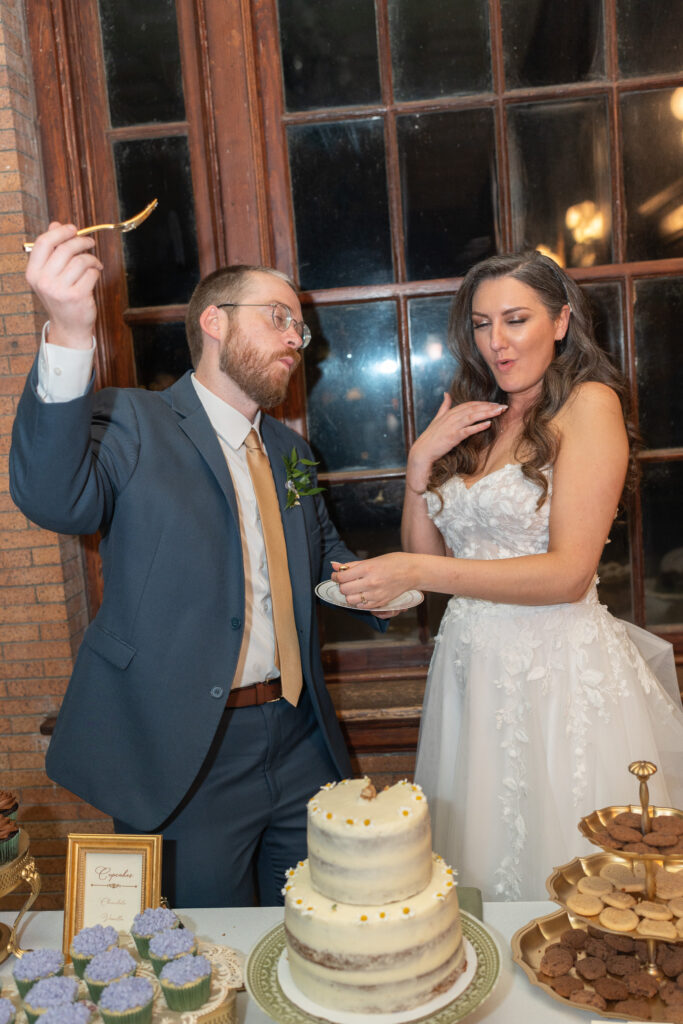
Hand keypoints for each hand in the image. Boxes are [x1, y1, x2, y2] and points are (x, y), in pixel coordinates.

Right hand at [25, 222, 102, 347]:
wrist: (69, 326)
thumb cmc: (60, 297)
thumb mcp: (49, 274)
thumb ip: (51, 250)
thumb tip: (56, 225)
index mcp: (33, 273)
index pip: (43, 243)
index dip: (60, 232)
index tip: (72, 229)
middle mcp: (44, 281)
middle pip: (64, 249)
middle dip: (81, 241)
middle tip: (89, 242)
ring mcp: (60, 290)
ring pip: (80, 260)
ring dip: (91, 258)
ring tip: (94, 263)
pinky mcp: (77, 296)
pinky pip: (91, 273)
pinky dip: (96, 271)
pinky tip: (94, 275)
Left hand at [331, 554, 417, 609]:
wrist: (413, 572)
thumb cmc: (394, 562)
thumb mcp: (372, 560)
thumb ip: (351, 565)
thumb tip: (335, 565)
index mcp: (368, 568)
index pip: (342, 577)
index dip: (336, 576)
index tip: (336, 575)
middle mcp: (371, 582)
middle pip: (344, 589)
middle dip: (342, 586)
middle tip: (345, 582)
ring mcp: (376, 594)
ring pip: (350, 600)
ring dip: (349, 595)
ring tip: (354, 589)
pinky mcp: (380, 602)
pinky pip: (361, 606)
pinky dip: (358, 601)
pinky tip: (362, 594)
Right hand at [406, 393, 506, 491]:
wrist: (423, 450)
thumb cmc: (431, 437)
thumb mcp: (437, 418)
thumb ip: (444, 406)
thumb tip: (446, 394)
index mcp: (450, 412)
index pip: (470, 404)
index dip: (483, 403)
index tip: (495, 404)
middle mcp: (452, 417)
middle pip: (474, 408)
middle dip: (490, 406)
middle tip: (504, 406)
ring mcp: (453, 426)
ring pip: (473, 416)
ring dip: (488, 413)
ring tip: (500, 412)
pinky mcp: (453, 436)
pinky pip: (468, 430)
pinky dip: (478, 426)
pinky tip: (488, 424)